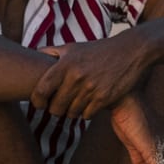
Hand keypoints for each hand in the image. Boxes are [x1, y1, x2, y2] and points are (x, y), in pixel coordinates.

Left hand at [33, 30, 153, 117]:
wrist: (132, 50)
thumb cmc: (99, 49)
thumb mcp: (74, 47)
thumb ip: (52, 52)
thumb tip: (32, 55)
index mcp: (65, 65)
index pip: (41, 91)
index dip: (37, 101)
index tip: (40, 104)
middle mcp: (76, 77)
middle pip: (55, 107)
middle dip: (56, 109)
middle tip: (60, 106)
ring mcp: (91, 89)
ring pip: (71, 113)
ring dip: (72, 112)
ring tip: (76, 104)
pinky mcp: (105, 98)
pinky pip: (87, 115)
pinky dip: (86, 113)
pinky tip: (90, 105)